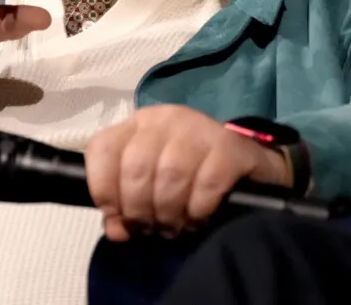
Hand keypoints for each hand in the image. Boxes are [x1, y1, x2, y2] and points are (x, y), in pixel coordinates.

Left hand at [85, 105, 289, 241]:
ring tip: (175, 226)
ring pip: (170, 176)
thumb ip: (126, 204)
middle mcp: (165, 119)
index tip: (118, 219)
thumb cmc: (191, 175)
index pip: (102, 149)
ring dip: (169, 213)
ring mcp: (199, 128)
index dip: (103, 190)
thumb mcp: (152, 185)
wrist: (248, 166)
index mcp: (138, 125)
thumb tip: (116, 230)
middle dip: (139, 210)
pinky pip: (206, 184)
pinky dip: (198, 210)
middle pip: (135, 168)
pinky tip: (199, 218)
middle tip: (152, 228)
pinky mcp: (230, 146)